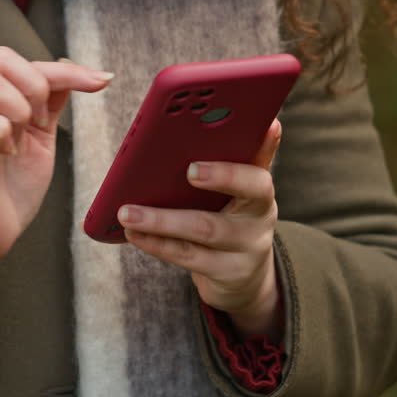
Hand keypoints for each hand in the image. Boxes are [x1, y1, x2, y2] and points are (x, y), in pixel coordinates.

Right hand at [0, 47, 112, 314]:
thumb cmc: (8, 190)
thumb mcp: (40, 140)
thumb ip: (51, 106)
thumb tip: (75, 70)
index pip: (25, 62)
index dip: (67, 69)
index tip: (102, 81)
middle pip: (1, 58)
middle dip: (36, 85)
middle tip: (41, 122)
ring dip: (19, 109)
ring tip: (22, 139)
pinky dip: (1, 133)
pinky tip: (8, 154)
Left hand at [119, 119, 282, 339]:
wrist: (247, 273)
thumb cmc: (237, 214)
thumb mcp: (248, 188)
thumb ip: (251, 154)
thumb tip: (270, 122)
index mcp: (261, 194)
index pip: (256, 180)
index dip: (228, 173)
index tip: (192, 168)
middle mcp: (257, 224)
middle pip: (221, 215)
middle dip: (195, 193)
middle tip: (174, 177)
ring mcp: (242, 253)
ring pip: (200, 235)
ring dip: (160, 222)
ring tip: (126, 212)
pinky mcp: (224, 274)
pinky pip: (185, 257)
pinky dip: (156, 243)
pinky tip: (132, 231)